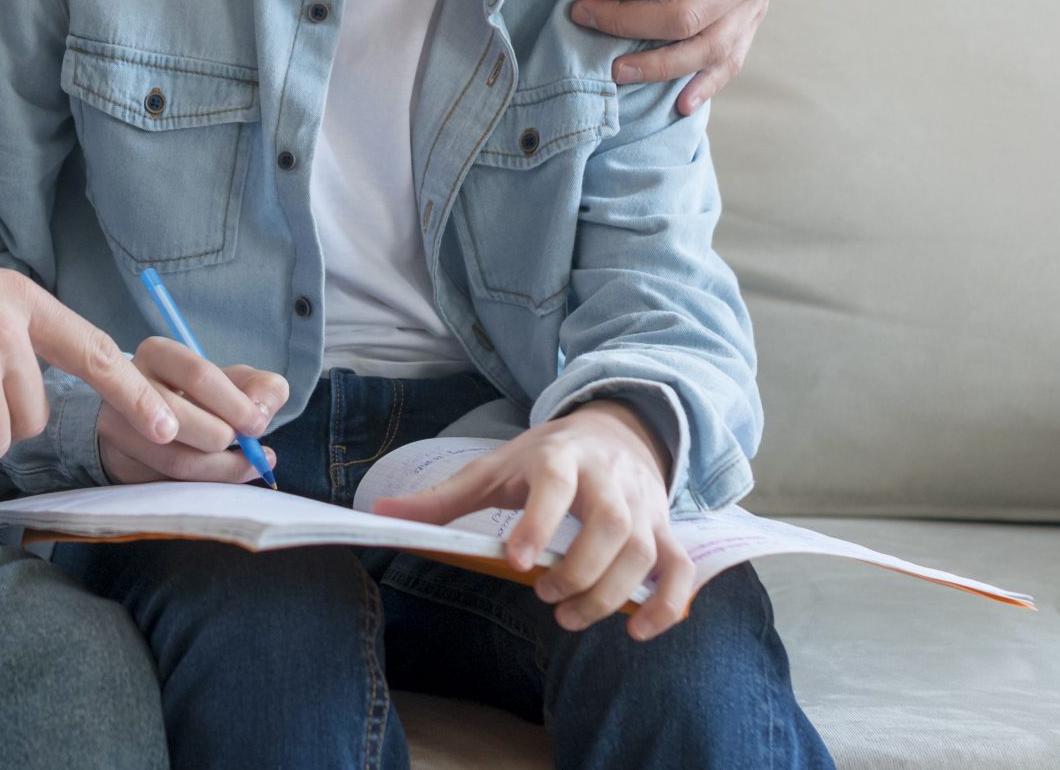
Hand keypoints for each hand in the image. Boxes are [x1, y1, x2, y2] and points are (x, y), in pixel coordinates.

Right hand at [97, 337, 288, 484]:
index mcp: (158, 354)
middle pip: (183, 420)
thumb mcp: (229, 383)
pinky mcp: (120, 464)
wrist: (148, 422)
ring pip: (176, 459)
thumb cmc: (197, 398)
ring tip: (244, 463)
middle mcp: (126, 388)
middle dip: (223, 437)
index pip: (199, 376)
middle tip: (245, 444)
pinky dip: (207, 484)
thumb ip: (258, 387)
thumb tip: (264, 407)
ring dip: (220, 467)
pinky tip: (224, 476)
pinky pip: (171, 484)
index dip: (236, 404)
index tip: (258, 424)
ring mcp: (118, 429)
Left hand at [372, 402, 698, 640]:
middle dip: (580, 570)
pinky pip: (680, 568)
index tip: (520, 562)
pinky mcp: (665, 528)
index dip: (539, 522)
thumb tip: (380, 515)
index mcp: (560, 458)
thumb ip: (442, 498)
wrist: (614, 428)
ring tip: (571, 616)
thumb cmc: (544, 456)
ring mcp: (643, 505)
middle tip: (545, 596)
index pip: (555, 485)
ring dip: (612, 593)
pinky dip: (668, 602)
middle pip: (611, 526)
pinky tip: (637, 630)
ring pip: (644, 551)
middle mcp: (608, 479)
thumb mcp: (491, 467)